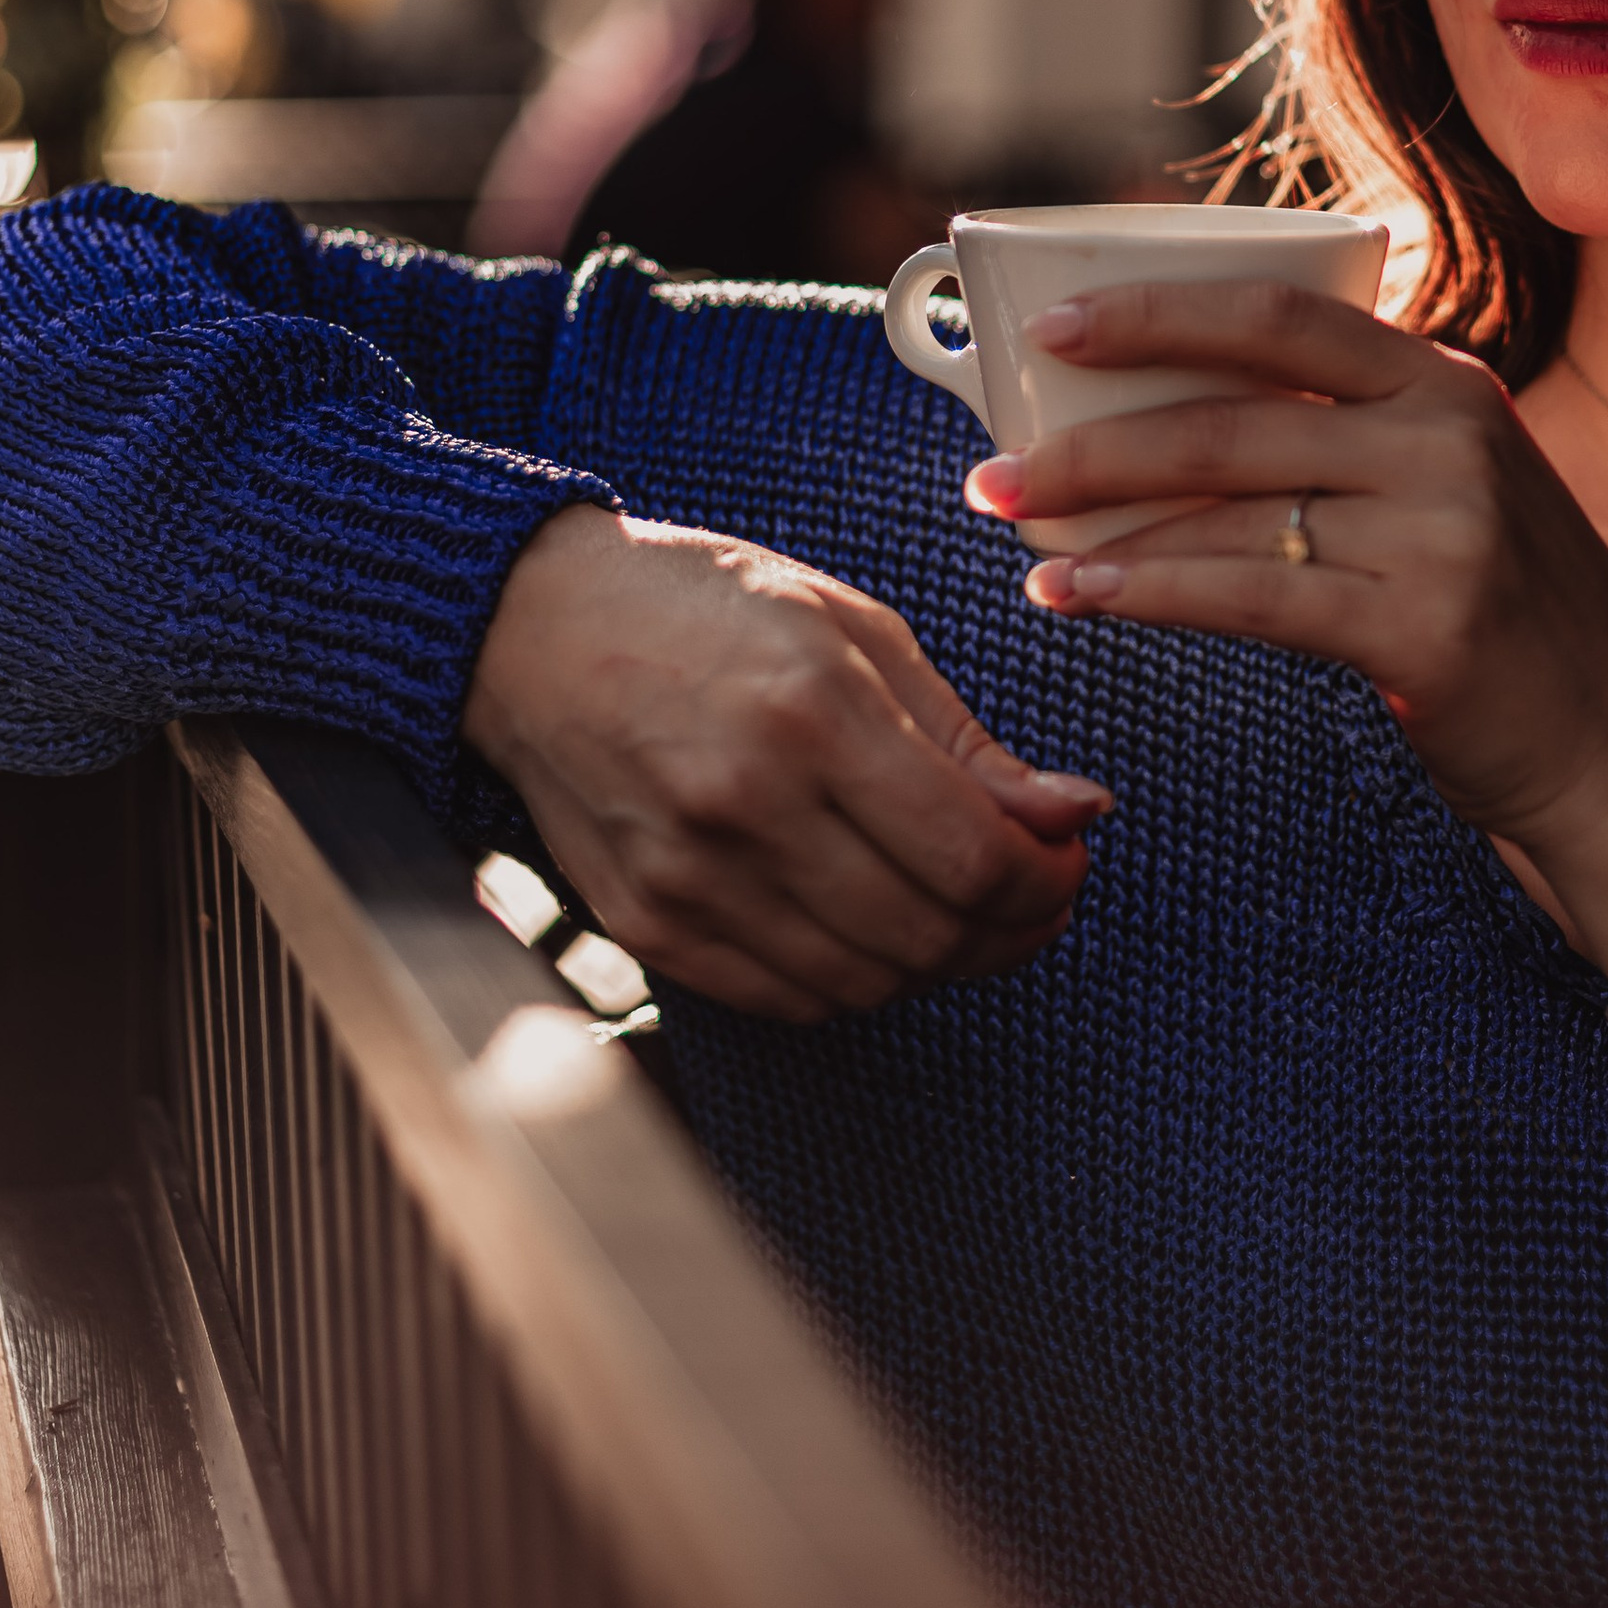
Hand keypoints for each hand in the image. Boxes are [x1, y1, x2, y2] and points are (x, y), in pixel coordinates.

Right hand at [464, 506, 1111, 1022]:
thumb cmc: (704, 608)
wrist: (534, 629)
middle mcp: (745, 805)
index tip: (1067, 859)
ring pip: (865, 983)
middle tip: (1038, 894)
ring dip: (941, 963)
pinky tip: (878, 929)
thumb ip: (966, 739)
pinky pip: (786, 999)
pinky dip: (855, 981)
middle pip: (928, 934)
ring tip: (965, 912)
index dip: (1046, 880)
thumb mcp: (856, 631)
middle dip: (1013, 929)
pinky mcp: (647, 925)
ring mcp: (688, 877)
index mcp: (812, 711)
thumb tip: (1073, 813)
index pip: (971, 857)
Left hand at [964, 284, 1607, 986]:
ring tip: (1013, 533)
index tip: (1056, 327)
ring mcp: (1445, 525)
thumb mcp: (1451, 495)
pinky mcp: (1427, 622)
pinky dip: (1149, 590)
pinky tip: (1079, 597)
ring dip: (1100, 517)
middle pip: (1234, 408)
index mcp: (1444, 382)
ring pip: (1231, 502)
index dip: (1159, 310)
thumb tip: (1164, 436)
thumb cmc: (1515, 626)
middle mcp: (1447, 434)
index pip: (1283, 312)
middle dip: (1094, 436)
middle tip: (994, 462)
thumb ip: (1346, 449)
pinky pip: (1252, 594)